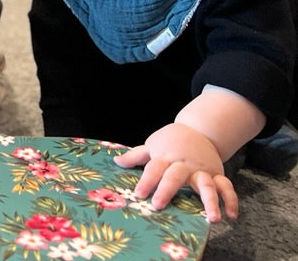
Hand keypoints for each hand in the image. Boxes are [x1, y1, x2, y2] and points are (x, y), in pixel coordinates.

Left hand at [114, 122, 238, 221]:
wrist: (199, 130)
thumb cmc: (171, 141)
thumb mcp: (153, 144)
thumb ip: (136, 156)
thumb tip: (116, 162)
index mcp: (167, 156)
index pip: (154, 168)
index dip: (147, 180)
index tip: (139, 194)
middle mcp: (185, 164)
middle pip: (175, 175)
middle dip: (167, 189)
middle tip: (158, 204)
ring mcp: (203, 170)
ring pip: (207, 184)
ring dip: (210, 201)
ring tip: (212, 219)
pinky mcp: (217, 175)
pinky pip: (227, 188)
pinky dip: (231, 201)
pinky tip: (231, 216)